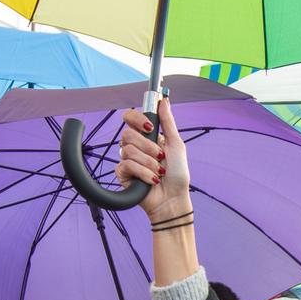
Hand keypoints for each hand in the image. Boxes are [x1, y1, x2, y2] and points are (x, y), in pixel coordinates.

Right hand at [119, 96, 191, 221]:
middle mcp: (135, 146)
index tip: (150, 128)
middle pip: (127, 134)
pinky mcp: (123, 174)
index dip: (137, 119)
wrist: (173, 199)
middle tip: (160, 157)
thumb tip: (163, 101)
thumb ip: (168, 122)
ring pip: (128, 150)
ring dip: (149, 163)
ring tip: (159, 172)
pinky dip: (144, 173)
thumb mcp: (176, 144)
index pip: (130, 117)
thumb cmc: (178, 174)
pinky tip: (152, 180)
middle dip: (148, 147)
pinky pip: (126, 166)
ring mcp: (127, 160)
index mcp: (146, 136)